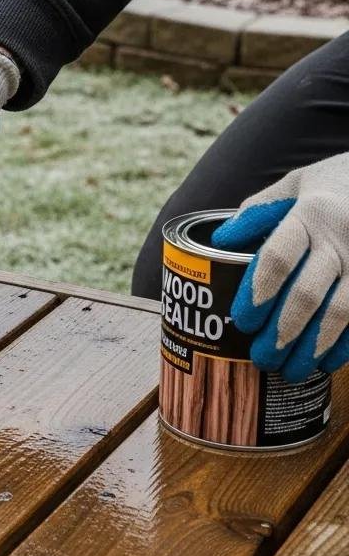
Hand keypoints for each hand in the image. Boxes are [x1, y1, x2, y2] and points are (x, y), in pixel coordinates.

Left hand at [213, 152, 348, 381]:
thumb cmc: (332, 185)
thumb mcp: (294, 184)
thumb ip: (258, 211)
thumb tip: (219, 240)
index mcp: (310, 214)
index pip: (277, 258)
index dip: (257, 293)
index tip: (242, 320)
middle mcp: (341, 240)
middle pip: (308, 294)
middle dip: (282, 332)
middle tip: (261, 357)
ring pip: (341, 312)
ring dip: (313, 346)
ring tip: (290, 371)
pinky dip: (346, 344)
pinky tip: (327, 362)